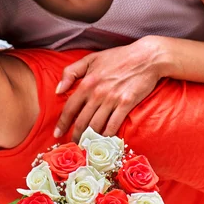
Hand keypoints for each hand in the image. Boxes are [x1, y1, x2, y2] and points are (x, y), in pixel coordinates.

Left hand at [54, 36, 170, 141]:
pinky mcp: (126, 104)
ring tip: (86, 146)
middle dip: (75, 136)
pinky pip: (113, 125)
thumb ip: (70, 72)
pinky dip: (107, 135)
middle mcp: (97, 93)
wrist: (146, 57)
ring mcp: (112, 100)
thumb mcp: (90, 59)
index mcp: (86, 83)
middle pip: (81, 121)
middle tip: (73, 145)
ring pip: (96, 126)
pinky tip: (103, 140)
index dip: (62, 123)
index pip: (70, 108)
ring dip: (90, 138)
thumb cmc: (118, 57)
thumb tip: (58, 90)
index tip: (57, 133)